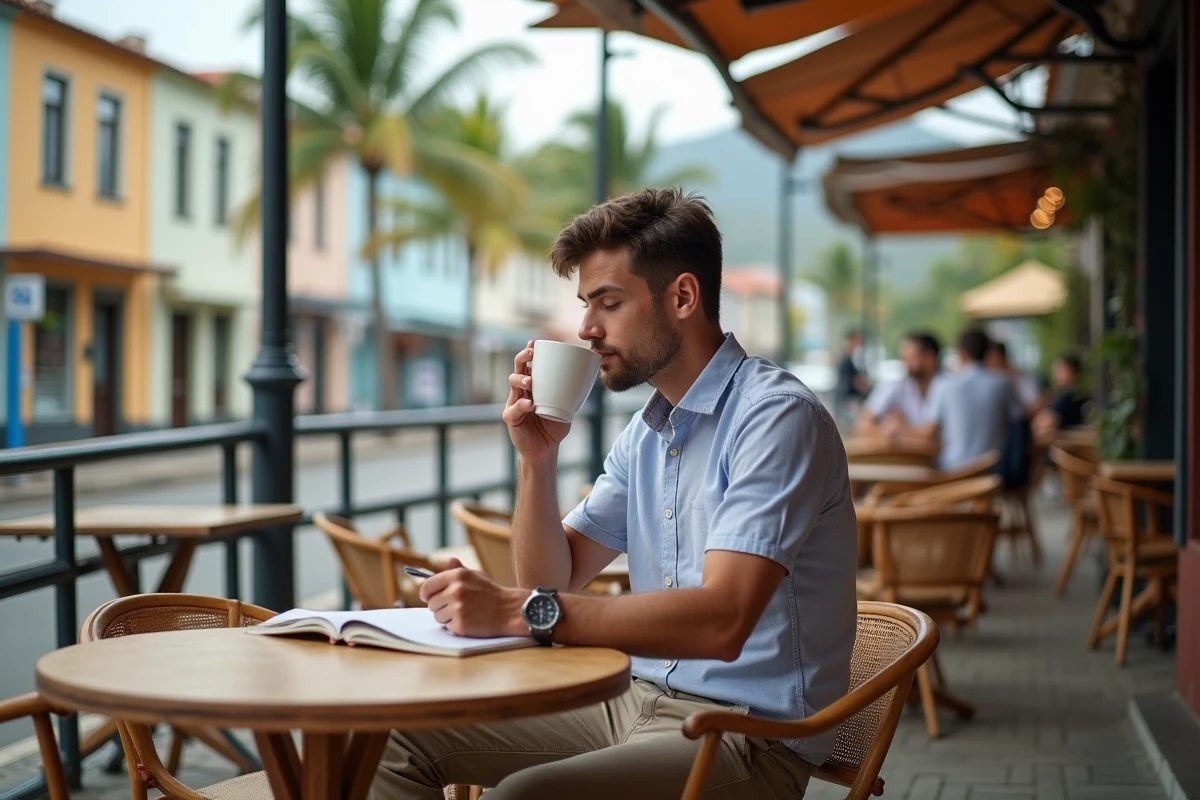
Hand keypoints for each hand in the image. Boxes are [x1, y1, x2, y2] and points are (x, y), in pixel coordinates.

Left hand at [420, 558, 525, 637]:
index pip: (427, 586)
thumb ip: (458, 570)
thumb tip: (448, 562)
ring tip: (464, 613)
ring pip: (437, 616)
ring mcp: (458, 608)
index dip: (426, 593)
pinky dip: (455, 626)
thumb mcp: (476, 576)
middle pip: (431, 603)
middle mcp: (456, 590)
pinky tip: (469, 620)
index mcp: (458, 575)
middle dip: (440, 606)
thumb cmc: (491, 593)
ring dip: (447, 617)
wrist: (509, 611)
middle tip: (455, 606)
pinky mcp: (461, 624)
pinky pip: (447, 627)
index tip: (428, 597)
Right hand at [502, 341, 571, 463]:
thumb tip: (590, 376)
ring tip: (530, 381)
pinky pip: (514, 409)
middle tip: (531, 354)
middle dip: (522, 359)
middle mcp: (521, 391)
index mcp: (533, 385)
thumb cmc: (554, 424)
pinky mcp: (511, 418)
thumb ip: (571, 392)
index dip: (529, 352)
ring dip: (520, 379)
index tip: (534, 342)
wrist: (546, 449)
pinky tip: (529, 404)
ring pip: (513, 385)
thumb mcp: (565, 405)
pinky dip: (521, 405)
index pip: (528, 365)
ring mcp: (514, 403)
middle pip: (517, 369)